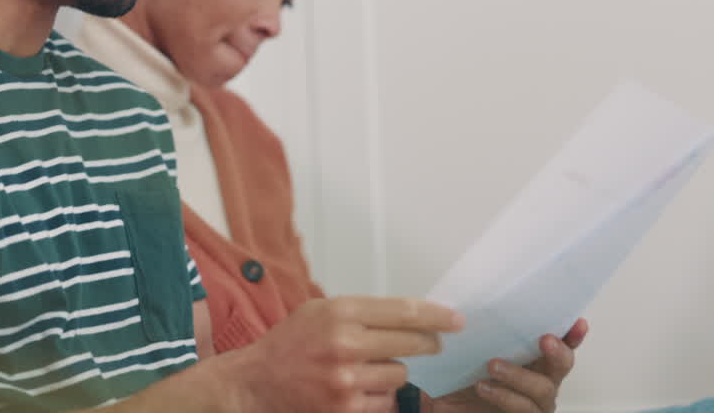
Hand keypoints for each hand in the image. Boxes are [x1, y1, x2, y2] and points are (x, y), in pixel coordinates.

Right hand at [226, 296, 464, 412]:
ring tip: (369, 369)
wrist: (256, 383)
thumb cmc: (291, 343)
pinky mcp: (347, 409)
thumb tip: (414, 318)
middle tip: (430, 345)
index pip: (404, 311)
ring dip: (393, 373)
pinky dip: (379, 396)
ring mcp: (347, 380)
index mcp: (340, 311)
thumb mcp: (321, 311)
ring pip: (400, 375)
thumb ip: (363, 313)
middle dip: (426, 345)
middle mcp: (345, 343)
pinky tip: (360, 389)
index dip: (437, 316)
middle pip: (411, 343)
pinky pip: (386, 402)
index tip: (457, 320)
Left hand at [428, 318, 587, 412]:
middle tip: (545, 340)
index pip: (558, 342)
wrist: (445, 409)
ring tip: (493, 365)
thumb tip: (474, 303)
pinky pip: (524, 408)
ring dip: (519, 375)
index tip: (578, 322)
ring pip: (543, 388)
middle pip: (562, 364)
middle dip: (558, 351)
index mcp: (532, 358)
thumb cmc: (461, 379)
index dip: (571, 334)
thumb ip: (479, 330)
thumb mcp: (468, 350)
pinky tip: (485, 387)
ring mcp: (534, 402)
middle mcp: (539, 379)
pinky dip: (505, 396)